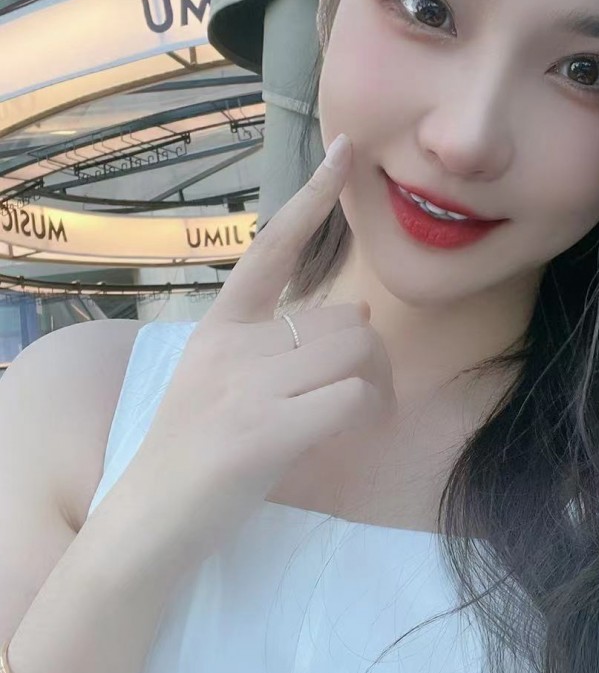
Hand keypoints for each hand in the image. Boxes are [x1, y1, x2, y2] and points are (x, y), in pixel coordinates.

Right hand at [123, 134, 394, 568]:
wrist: (149, 522)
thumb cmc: (191, 453)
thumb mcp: (219, 381)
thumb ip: (271, 348)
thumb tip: (352, 325)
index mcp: (219, 327)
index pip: (272, 248)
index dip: (312, 196)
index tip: (345, 150)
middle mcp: (232, 346)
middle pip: (347, 319)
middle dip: (368, 354)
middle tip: (361, 391)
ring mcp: (246, 387)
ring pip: (357, 353)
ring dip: (376, 384)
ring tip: (355, 414)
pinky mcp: (263, 432)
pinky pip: (353, 397)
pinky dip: (367, 413)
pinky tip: (352, 431)